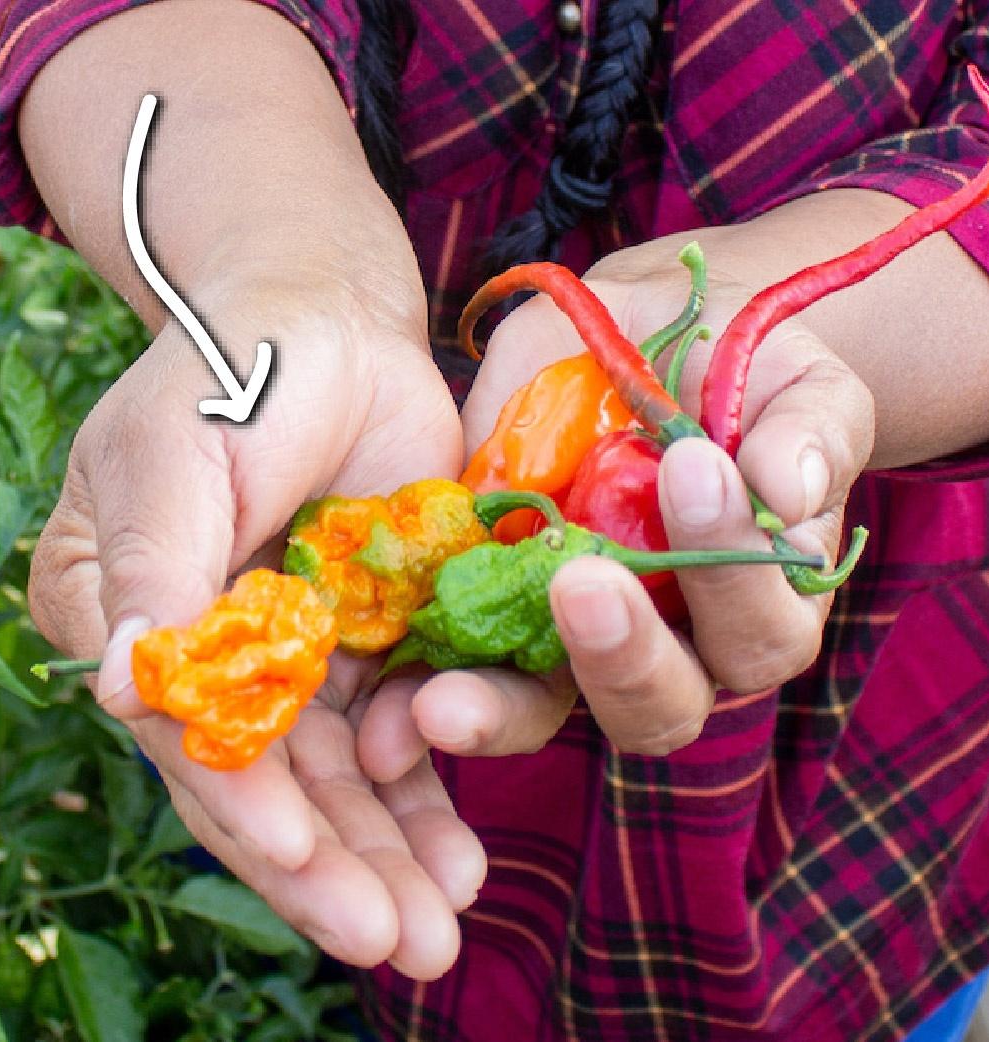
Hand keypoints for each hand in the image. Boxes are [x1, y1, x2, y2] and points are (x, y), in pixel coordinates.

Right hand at [28, 274, 484, 979]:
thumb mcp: (172, 460)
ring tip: (442, 918)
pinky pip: (410, 722)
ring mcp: (306, 648)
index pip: (187, 735)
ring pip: (348, 773)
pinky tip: (461, 845)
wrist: (332, 319)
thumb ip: (152, 571)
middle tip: (399, 943)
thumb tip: (113, 687)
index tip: (298, 856)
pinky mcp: (382, 629)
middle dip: (334, 866)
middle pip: (275, 781)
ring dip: (393, 847)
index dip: (241, 800)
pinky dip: (434, 781)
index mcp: (135, 619)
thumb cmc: (233, 372)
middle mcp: (219, 654)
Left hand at [355, 251, 874, 775]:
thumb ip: (809, 433)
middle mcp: (668, 641)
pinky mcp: (494, 601)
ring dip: (498, 711)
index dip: (733, 574)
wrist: (646, 338)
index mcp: (756, 604)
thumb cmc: (740, 367)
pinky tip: (386, 691)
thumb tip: (792, 488)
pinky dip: (424, 680)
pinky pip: (463, 661)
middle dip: (622, 658)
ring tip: (439, 702)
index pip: (760, 633)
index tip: (690, 470)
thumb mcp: (794, 383)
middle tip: (582, 584)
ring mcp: (571, 633)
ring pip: (546, 708)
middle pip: (658, 705)